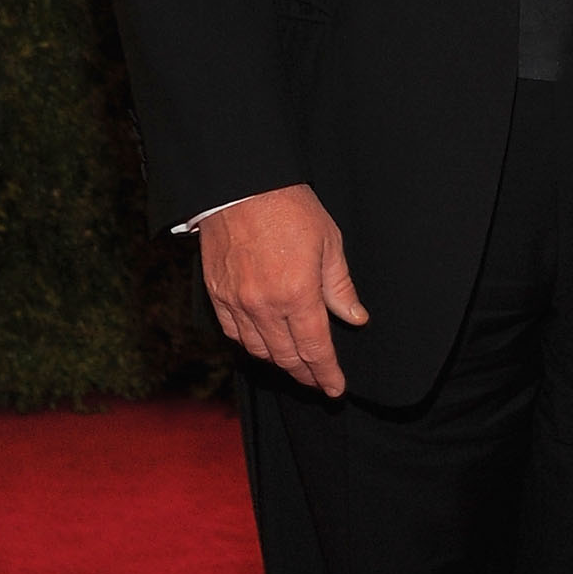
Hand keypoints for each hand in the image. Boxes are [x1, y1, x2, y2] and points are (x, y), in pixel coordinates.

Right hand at [198, 184, 367, 396]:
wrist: (240, 185)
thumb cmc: (289, 208)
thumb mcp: (329, 243)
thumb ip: (340, 287)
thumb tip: (356, 318)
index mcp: (298, 294)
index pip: (315, 349)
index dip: (327, 374)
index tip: (336, 388)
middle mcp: (264, 306)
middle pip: (287, 357)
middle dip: (305, 374)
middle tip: (319, 382)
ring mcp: (237, 302)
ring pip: (259, 350)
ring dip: (279, 363)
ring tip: (295, 366)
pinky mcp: (217, 294)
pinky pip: (234, 334)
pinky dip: (251, 345)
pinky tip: (264, 344)